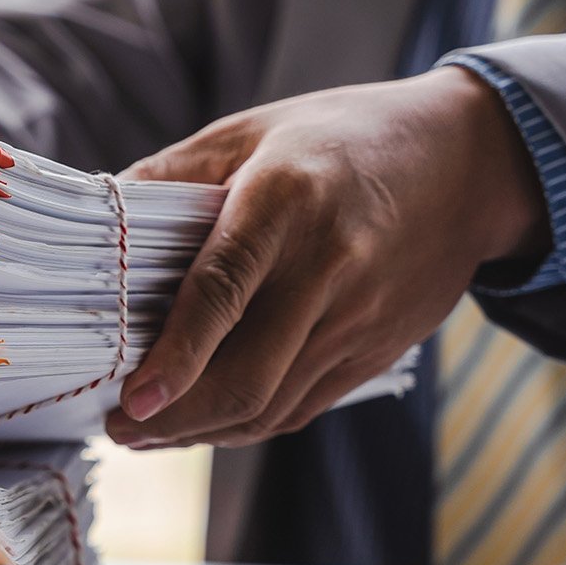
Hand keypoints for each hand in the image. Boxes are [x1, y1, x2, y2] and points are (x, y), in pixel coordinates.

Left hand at [104, 66, 550, 448]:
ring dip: (200, 433)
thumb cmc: (340, 138)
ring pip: (270, 406)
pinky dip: (243, 426)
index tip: (131, 398)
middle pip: (247, 374)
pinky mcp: (376, 352)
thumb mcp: (248, 131)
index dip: (176, 354)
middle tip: (118, 427)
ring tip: (145, 433)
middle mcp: (329, 265)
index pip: (223, 289)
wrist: (469, 162)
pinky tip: (200, 422)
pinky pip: (299, 408)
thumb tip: (97, 221)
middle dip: (172, 419)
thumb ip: (168, 176)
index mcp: (287, 199)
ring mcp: (358, 318)